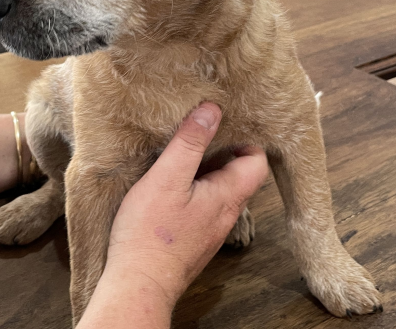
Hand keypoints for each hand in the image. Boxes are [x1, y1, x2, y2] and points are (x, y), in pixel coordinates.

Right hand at [78, 103, 268, 327]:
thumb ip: (190, 143)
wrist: (138, 284)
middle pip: (238, 175)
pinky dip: (193, 189)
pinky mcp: (193, 239)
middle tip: (198, 135)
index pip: (257, 162)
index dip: (246, 141)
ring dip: (205, 170)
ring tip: (181, 156)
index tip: (222, 127)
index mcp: (227, 197)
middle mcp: (225, 215)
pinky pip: (203, 206)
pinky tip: (170, 185)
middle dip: (222, 151)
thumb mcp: (168, 177)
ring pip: (219, 191)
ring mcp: (210, 230)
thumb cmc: (151, 232)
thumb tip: (211, 111)